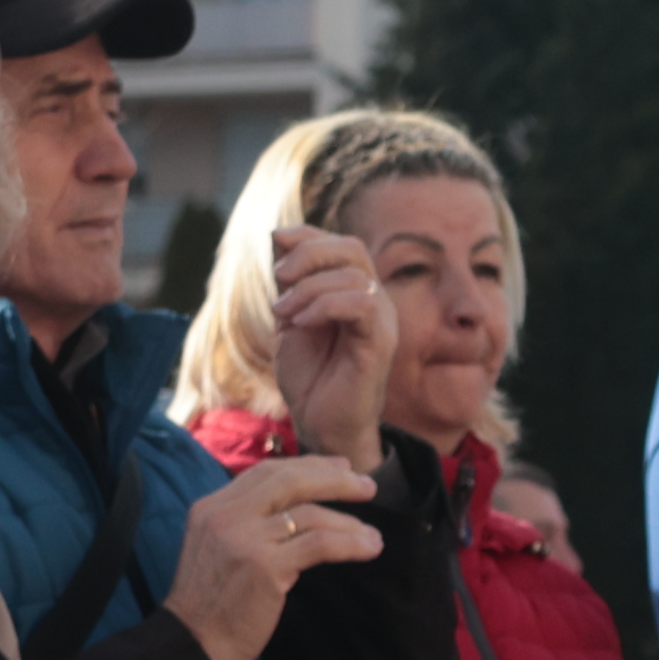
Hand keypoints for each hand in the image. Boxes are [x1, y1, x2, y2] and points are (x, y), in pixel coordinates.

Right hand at [163, 453, 389, 659]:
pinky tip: (369, 548)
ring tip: (372, 535)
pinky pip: (320, 543)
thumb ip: (246, 524)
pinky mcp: (265, 566)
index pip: (265, 472)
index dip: (307, 466)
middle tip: (368, 486)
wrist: (193, 645)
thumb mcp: (217, 549)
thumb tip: (296, 508)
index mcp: (210, 507)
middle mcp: (225, 516)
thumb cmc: (211, 606)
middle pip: (289, 480)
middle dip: (335, 479)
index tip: (340, 469)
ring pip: (310, 513)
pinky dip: (351, 543)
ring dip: (349, 522)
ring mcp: (244, 539)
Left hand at [264, 224, 393, 470]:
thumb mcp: (291, 317)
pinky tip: (301, 324)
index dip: (309, 236)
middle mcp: (376, 302)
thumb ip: (290, 280)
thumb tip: (279, 233)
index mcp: (357, 293)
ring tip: (283, 314)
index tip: (276, 246)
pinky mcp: (380, 344)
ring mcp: (382, 322)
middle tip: (279, 277)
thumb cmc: (310, 377)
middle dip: (309, 253)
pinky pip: (362, 304)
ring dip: (308, 289)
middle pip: (352, 248)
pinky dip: (325, 306)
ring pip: (353, 276)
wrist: (320, 426)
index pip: (342, 244)